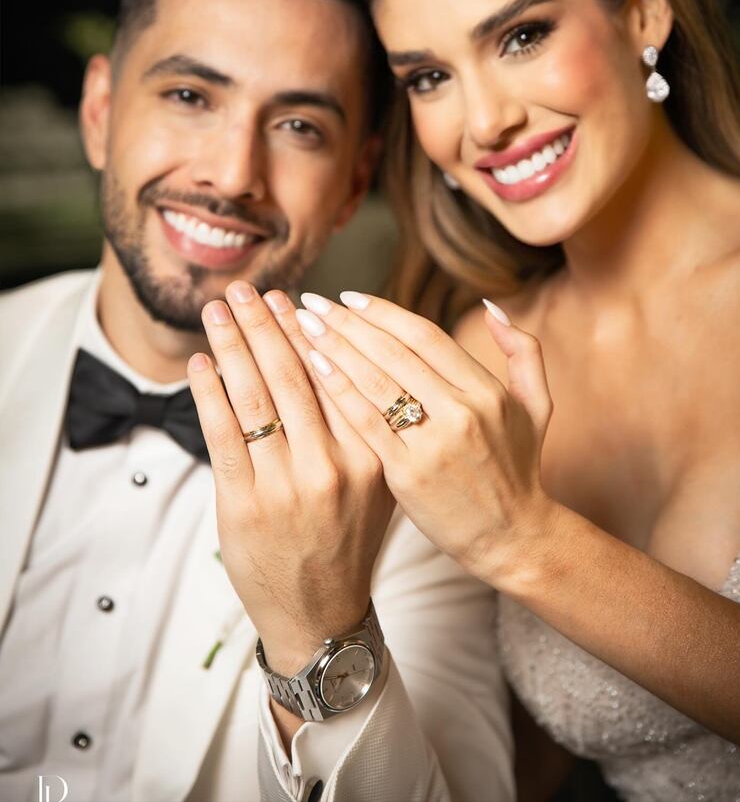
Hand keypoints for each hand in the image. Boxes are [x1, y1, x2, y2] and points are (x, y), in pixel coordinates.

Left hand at [187, 281, 393, 675]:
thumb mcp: (377, 483)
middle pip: (291, 377)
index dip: (309, 331)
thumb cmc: (348, 540)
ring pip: (254, 398)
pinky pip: (222, 434)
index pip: (336, 377)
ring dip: (232, 346)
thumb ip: (365, 426)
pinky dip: (208, 393)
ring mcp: (286, 487)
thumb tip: (337, 355)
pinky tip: (200, 363)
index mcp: (370, 456)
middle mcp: (332, 467)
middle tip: (248, 288)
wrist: (321, 613)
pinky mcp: (244, 505)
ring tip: (219, 310)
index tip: (293, 297)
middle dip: (265, 324)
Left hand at [291, 290, 557, 587]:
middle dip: (348, 322)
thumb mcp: (537, 406)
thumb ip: (523, 352)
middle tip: (314, 300)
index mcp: (487, 391)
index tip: (349, 296)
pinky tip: (312, 367)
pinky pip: (366, 422)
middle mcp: (463, 412)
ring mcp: (435, 443)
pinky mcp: (409, 473)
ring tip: (303, 325)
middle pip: (394, 352)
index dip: (384, 312)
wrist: (512, 538)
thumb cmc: (518, 470)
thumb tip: (490, 307)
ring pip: (376, 381)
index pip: (425, 336)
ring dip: (335, 347)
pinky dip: (338, 390)